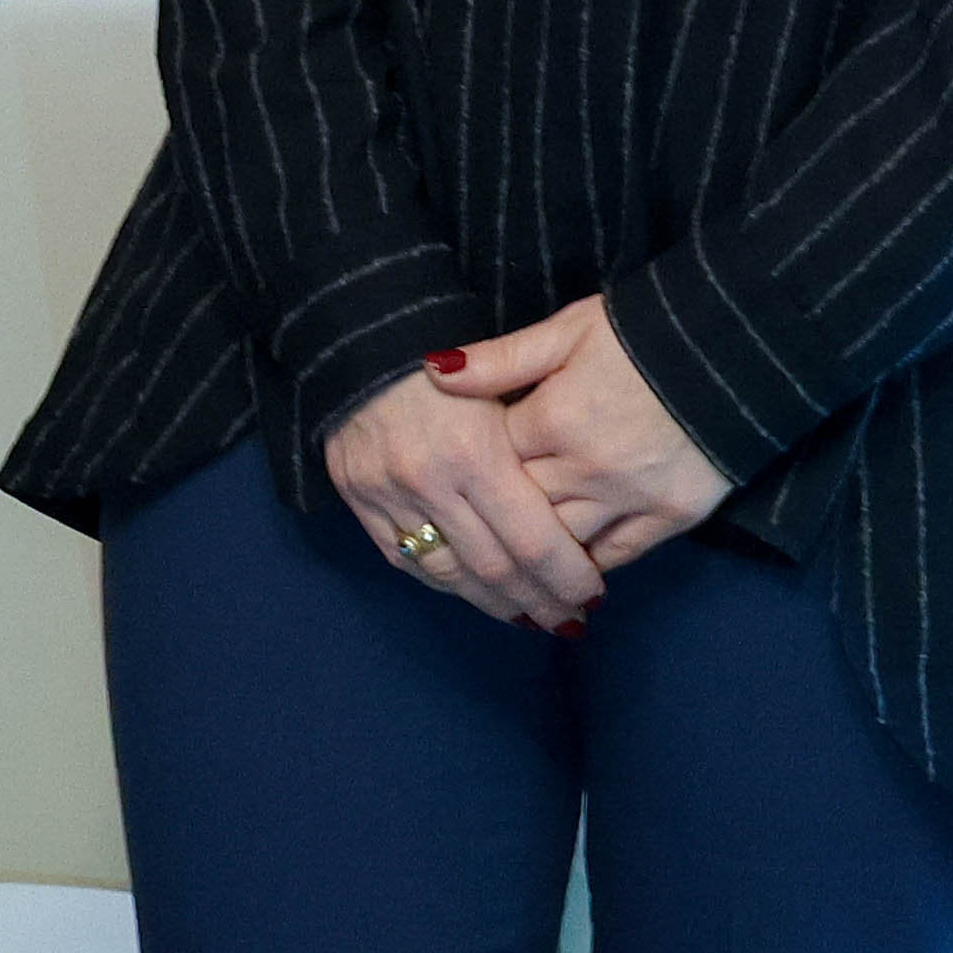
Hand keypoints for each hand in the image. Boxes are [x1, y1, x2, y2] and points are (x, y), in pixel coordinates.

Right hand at [326, 348, 609, 632]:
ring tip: (529, 616)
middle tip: (571, 619)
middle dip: (539, 602)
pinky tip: (473, 591)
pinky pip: (406, 561)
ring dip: (494, 603)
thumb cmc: (451, 348)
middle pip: (494, 568)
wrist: (362, 332)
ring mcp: (387, 494)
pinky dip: (445, 583)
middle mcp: (429, 481)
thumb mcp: (509, 375)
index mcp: (475, 450)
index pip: (533, 541)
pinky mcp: (358, 499)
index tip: (594, 593)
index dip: (567, 577)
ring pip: (449, 574)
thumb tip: (586, 503)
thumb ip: (540, 441)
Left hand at [432, 295, 732, 570]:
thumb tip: (432, 372)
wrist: (736, 343)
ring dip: (537, 555)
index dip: (475, 467)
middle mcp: (588, 467)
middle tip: (473, 530)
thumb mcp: (568, 330)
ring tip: (512, 565)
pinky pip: (618, 555)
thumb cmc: (641, 329)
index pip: (493, 460)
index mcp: (555, 417)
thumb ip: (501, 359)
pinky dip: (588, 566)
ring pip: (564, 543)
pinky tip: (567, 574)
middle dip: (497, 518)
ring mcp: (632, 496)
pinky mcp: (673, 515)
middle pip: (522, 510)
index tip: (461, 471)